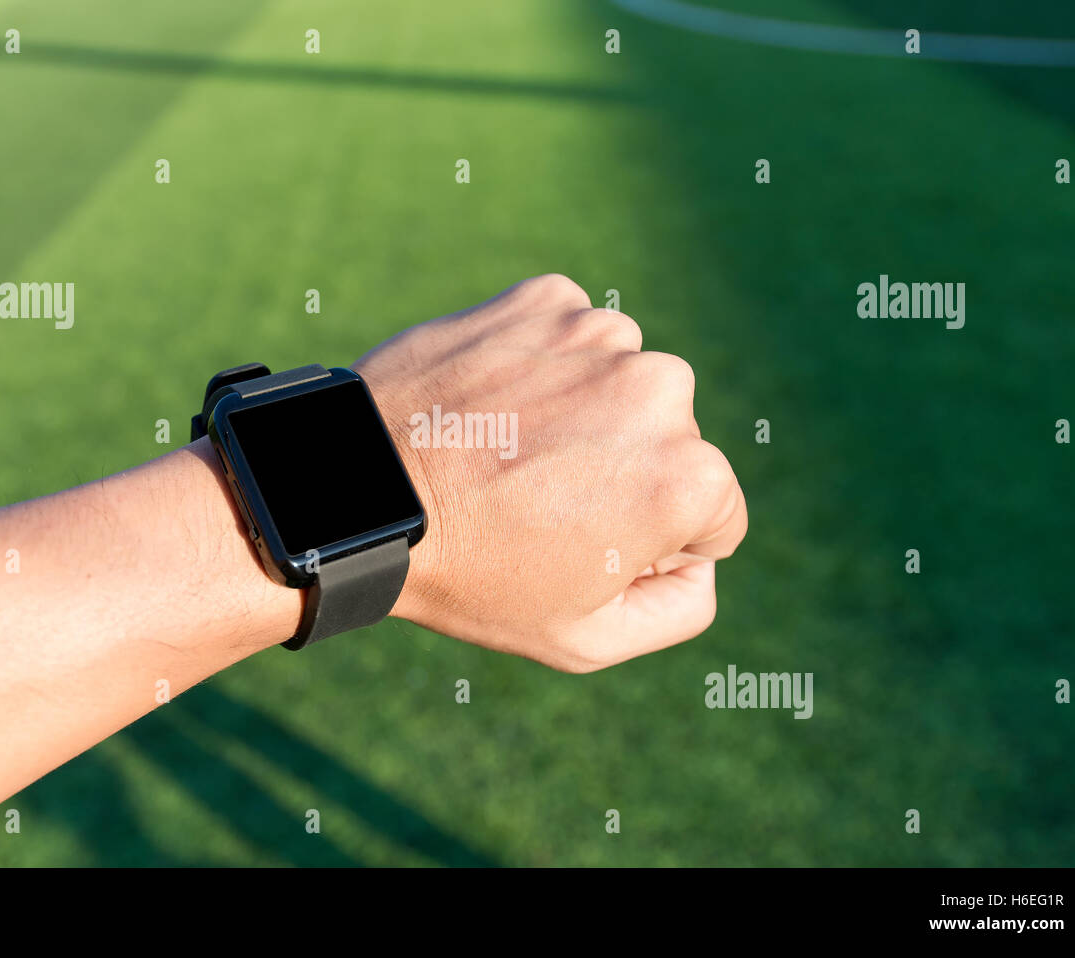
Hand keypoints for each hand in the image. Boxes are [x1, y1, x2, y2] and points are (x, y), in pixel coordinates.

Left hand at [355, 274, 747, 671]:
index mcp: (687, 479)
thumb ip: (678, 609)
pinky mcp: (547, 298)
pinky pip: (572, 338)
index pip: (714, 516)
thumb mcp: (584, 638)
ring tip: (510, 451)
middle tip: (538, 500)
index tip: (581, 542)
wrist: (361, 486)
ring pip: (623, 384)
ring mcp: (601, 335)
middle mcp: (661, 391)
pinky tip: (494, 404)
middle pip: (671, 443)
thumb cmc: (472, 572)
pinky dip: (543, 365)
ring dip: (584, 412)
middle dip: (622, 471)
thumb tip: (700, 562)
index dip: (649, 543)